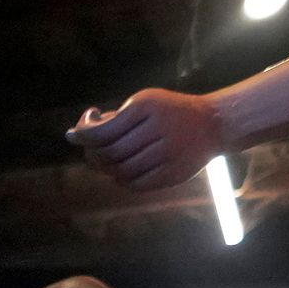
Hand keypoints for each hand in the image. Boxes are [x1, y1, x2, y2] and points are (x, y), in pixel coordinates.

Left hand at [67, 89, 227, 191]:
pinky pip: (135, 184)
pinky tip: (122, 169)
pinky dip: (122, 179)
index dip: (82, 135)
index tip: (76, 133)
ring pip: (120, 171)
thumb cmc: (168, 112)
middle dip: (92, 154)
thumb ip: (113, 119)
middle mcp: (158, 128)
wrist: (213, 123)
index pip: (102, 131)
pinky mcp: (174, 173)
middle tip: (91, 148)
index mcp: (146, 106)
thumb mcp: (143, 103)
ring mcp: (168, 153)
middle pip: (109, 154)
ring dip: (106, 168)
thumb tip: (75, 135)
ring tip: (107, 158)